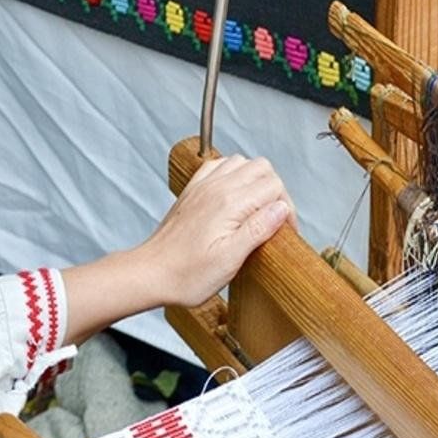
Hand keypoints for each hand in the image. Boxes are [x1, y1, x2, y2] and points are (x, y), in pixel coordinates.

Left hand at [139, 154, 293, 307]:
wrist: (150, 273)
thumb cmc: (186, 274)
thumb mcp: (230, 259)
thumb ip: (258, 229)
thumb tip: (282, 208)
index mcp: (229, 204)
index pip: (274, 187)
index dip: (286, 209)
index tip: (284, 231)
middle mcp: (216, 188)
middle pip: (262, 168)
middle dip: (276, 191)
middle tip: (274, 219)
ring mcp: (203, 186)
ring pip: (243, 163)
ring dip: (256, 181)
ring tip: (257, 209)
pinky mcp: (193, 191)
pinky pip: (220, 166)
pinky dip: (234, 175)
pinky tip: (235, 197)